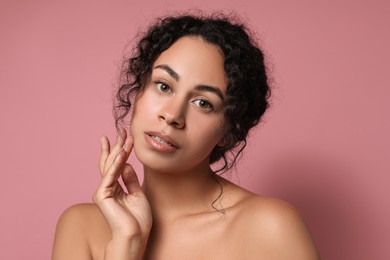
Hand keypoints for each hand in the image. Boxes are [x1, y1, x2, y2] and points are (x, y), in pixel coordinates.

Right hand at [93, 128, 151, 242]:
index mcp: (115, 187)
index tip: (124, 136)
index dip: (120, 150)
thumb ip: (130, 179)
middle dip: (117, 145)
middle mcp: (107, 187)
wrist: (135, 235)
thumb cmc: (138, 218)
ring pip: (111, 166)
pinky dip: (115, 164)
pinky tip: (120, 153)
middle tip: (122, 130)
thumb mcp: (137, 193)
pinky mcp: (102, 195)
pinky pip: (110, 176)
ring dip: (118, 151)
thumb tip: (126, 164)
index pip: (116, 164)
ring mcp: (103, 191)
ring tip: (124, 137)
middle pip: (111, 162)